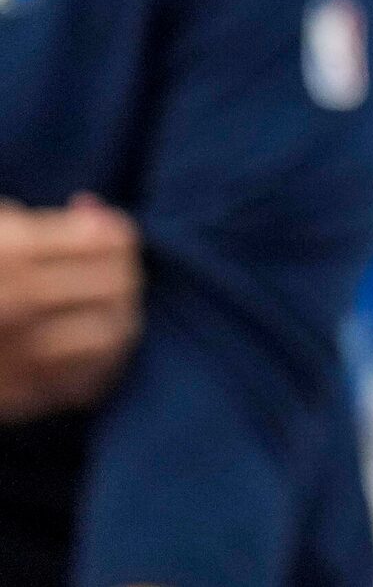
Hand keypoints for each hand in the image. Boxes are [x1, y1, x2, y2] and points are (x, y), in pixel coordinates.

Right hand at [0, 194, 143, 420]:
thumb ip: (35, 222)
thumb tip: (94, 213)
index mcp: (11, 254)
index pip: (104, 241)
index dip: (115, 232)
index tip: (105, 232)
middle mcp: (19, 305)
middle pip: (117, 285)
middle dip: (125, 270)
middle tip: (114, 268)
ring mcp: (19, 355)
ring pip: (113, 334)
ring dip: (121, 314)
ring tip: (110, 305)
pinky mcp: (16, 396)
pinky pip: (86, 382)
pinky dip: (103, 361)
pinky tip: (95, 344)